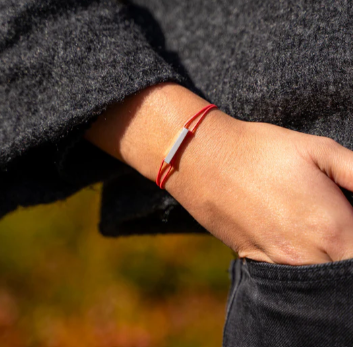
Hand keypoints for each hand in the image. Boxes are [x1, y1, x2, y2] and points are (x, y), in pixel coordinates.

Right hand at [85, 82, 352, 264]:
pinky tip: (294, 238)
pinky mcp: (255, 261)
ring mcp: (278, 263)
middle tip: (335, 223)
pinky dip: (301, 264)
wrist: (203, 159)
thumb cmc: (260, 150)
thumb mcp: (319, 150)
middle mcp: (309, 256)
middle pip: (345, 273)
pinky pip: (290, 277)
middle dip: (346, 250)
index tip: (348, 216)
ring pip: (320, 281)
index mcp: (334, 228)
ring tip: (314, 228)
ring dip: (328, 262)